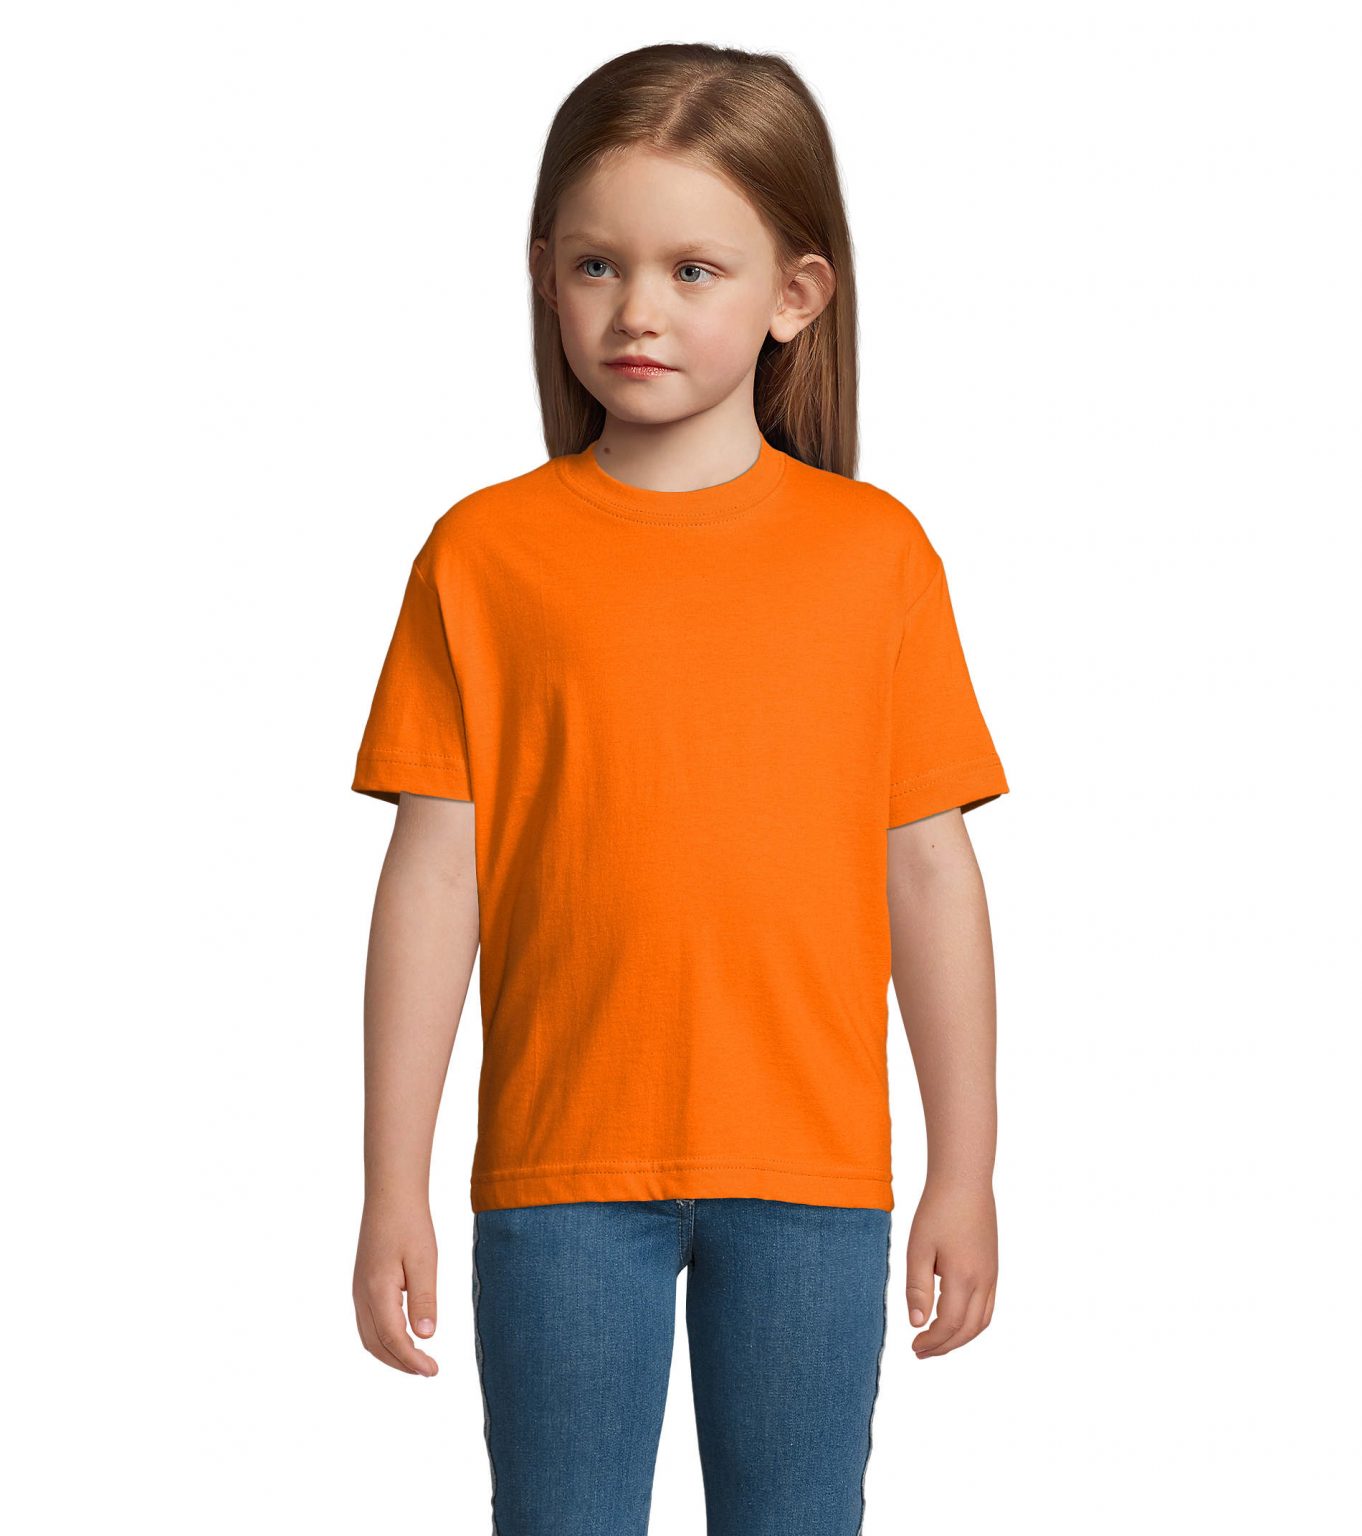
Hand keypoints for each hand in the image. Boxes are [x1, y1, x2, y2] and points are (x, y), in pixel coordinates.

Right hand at [353, 1193, 439, 1375]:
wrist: (390, 1194)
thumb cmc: (410, 1224)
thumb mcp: (424, 1261)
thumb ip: (424, 1300)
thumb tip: (426, 1337)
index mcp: (377, 1290)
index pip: (393, 1339)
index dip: (412, 1360)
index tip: (433, 1371)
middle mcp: (362, 1294)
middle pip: (376, 1345)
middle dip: (400, 1363)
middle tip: (428, 1370)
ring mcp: (358, 1289)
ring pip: (369, 1336)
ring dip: (391, 1354)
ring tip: (417, 1360)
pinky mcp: (362, 1283)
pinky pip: (368, 1322)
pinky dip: (383, 1338)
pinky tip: (403, 1336)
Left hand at [904, 1177, 996, 1357]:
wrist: (964, 1182)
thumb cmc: (937, 1210)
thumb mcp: (918, 1248)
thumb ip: (917, 1288)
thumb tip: (916, 1323)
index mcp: (963, 1278)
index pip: (949, 1325)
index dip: (932, 1341)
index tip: (914, 1346)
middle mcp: (983, 1281)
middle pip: (968, 1330)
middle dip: (945, 1346)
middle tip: (921, 1351)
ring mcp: (992, 1275)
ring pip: (982, 1321)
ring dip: (960, 1337)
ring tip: (937, 1341)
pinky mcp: (993, 1267)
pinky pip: (988, 1306)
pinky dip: (972, 1322)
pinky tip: (954, 1318)